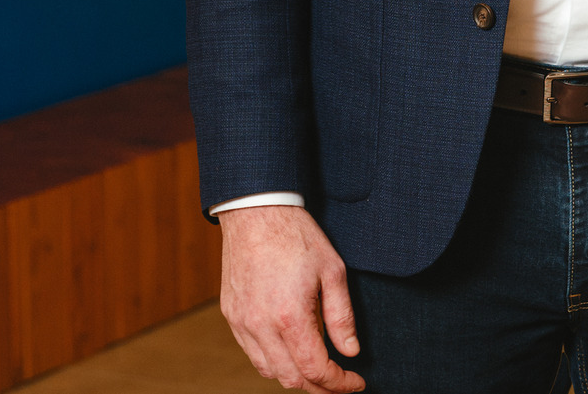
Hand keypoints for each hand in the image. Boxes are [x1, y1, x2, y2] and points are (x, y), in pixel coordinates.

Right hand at [218, 205, 364, 391]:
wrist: (255, 210)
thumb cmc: (296, 235)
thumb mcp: (332, 271)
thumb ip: (341, 316)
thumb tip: (350, 351)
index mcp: (290, 316)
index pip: (316, 370)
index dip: (339, 384)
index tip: (355, 382)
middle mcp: (261, 325)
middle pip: (291, 378)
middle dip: (319, 387)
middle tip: (339, 380)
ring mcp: (242, 322)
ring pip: (269, 370)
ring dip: (295, 375)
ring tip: (316, 367)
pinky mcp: (231, 315)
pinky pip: (252, 352)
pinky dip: (273, 360)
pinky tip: (289, 349)